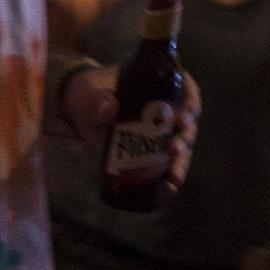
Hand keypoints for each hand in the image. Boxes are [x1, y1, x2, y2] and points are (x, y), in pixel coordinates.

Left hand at [60, 64, 202, 191]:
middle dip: (186, 134)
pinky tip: (171, 184)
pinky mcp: (151, 147)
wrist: (78, 113)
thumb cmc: (87, 95)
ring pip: (181, 141)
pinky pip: (168, 159)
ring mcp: (159, 128)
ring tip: (175, 174)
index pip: (183, 85)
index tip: (186, 111)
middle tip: (175, 147)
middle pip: (186, 118)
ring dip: (182, 158)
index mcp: (153, 84)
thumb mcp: (89, 94)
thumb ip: (96, 100)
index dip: (191, 98)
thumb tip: (109, 107)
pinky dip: (172, 171)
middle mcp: (163, 105)